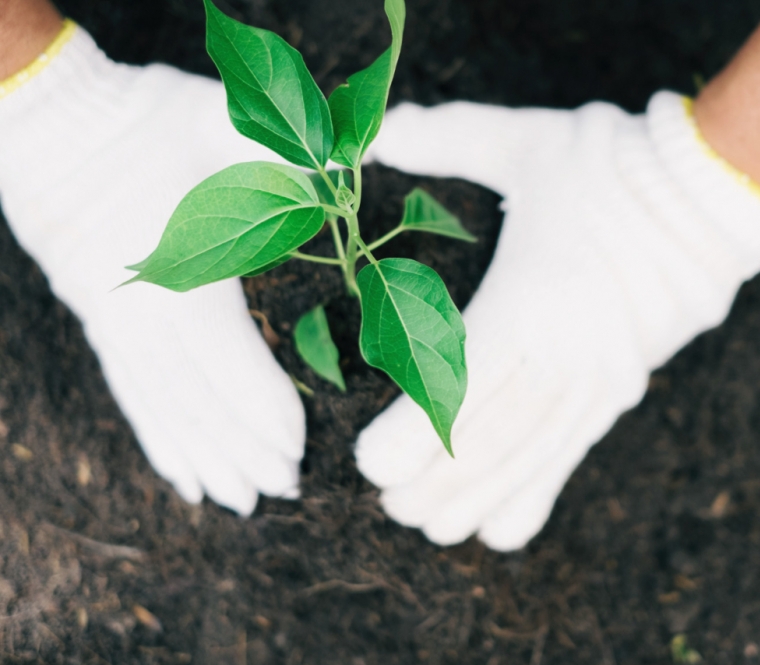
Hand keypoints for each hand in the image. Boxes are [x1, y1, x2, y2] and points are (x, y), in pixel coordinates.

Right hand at [0, 26, 304, 513]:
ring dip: (201, 457)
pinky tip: (177, 473)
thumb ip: (295, 158)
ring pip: (163, 408)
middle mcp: (145, 313)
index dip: (263, 411)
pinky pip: (130, 393)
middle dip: (241, 452)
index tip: (297, 451)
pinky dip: (157, 437)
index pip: (227, 362)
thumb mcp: (229, 126)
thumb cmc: (151, 119)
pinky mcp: (102, 322)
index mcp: (182, 271)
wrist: (54, 117)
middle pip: (196, 401)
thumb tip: (365, 165)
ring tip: (234, 502)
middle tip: (283, 493)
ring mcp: (117, 323)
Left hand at [357, 91, 759, 549]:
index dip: (415, 434)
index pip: (464, 383)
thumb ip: (446, 136)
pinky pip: (573, 455)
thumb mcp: (524, 141)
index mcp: (532, 298)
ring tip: (434, 530)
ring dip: (480, 499)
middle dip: (437, 483)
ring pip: (531, 459)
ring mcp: (599, 379)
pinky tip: (502, 532)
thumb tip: (376, 130)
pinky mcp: (619, 390)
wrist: (710, 192)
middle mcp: (567, 353)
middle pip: (492, 438)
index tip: (372, 467)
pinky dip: (537, 495)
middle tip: (392, 508)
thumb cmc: (609, 164)